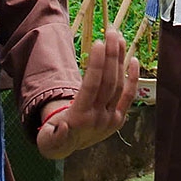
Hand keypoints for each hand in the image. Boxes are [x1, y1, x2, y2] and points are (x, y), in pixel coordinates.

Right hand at [36, 27, 139, 159]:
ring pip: (119, 85)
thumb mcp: (48, 140)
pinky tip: (133, 59)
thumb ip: (53, 135)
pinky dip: (133, 78)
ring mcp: (111, 118)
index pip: (92, 86)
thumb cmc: (54, 137)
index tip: (99, 43)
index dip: (97, 64)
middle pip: (109, 81)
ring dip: (120, 60)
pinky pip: (129, 96)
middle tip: (111, 32)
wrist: (67, 149)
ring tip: (118, 37)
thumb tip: (62, 127)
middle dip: (111, 55)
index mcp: (80, 118)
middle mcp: (99, 117)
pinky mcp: (118, 119)